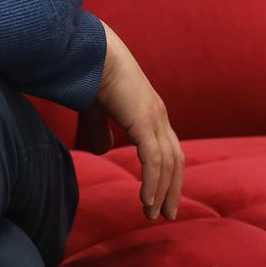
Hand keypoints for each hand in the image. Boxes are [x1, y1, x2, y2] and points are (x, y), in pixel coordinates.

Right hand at [90, 20, 183, 220]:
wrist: (90, 51)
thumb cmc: (90, 75)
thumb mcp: (96, 110)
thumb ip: (100, 130)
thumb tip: (103, 150)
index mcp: (150, 111)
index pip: (168, 149)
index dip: (167, 175)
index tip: (161, 198)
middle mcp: (158, 115)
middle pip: (175, 160)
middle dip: (172, 189)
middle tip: (166, 215)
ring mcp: (154, 118)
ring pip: (167, 164)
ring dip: (162, 192)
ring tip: (153, 215)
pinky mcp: (144, 121)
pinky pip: (154, 161)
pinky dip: (152, 183)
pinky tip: (146, 201)